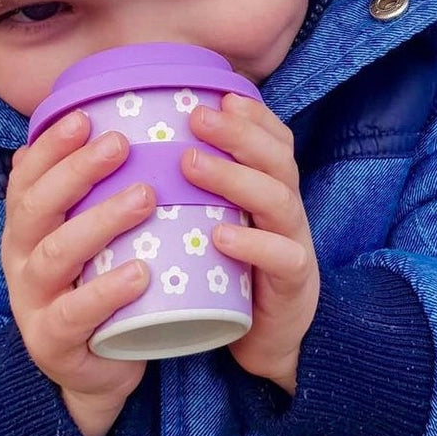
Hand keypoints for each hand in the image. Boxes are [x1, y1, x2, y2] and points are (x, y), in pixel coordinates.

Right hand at [2, 111, 152, 435]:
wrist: (95, 369)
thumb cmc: (97, 284)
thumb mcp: (88, 235)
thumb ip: (90, 191)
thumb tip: (103, 123)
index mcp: (26, 226)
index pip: (27, 176)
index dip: (52, 145)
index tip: (85, 117)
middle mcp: (21, 257)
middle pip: (37, 207)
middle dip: (76, 170)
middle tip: (120, 144)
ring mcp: (32, 301)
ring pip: (57, 254)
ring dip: (101, 221)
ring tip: (144, 197)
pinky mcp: (53, 342)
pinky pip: (76, 314)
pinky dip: (107, 291)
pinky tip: (140, 272)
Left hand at [184, 94, 319, 394]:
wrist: (268, 342)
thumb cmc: (234, 274)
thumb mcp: (217, 222)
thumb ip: (198, 188)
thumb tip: (143, 145)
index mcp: (272, 190)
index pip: (274, 141)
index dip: (252, 115)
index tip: (219, 93)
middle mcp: (287, 210)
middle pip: (277, 158)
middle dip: (238, 132)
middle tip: (196, 117)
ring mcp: (294, 244)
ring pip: (278, 200)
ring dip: (234, 177)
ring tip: (190, 164)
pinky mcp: (293, 286)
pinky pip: (282, 258)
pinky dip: (252, 244)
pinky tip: (220, 236)